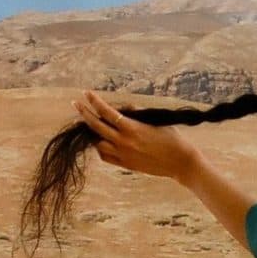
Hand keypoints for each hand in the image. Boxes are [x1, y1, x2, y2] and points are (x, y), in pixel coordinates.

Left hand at [72, 91, 200, 183]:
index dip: (95, 101)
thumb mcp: (156, 121)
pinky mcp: (126, 165)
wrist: (180, 162)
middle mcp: (124, 141)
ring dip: (91, 133)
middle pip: (96, 126)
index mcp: (132, 128)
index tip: (86, 93)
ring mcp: (123, 155)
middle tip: (76, 104)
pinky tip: (101, 142)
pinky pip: (105, 156)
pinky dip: (100, 148)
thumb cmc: (172, 139)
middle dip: (84, 113)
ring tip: (88, 125)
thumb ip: (138, 114)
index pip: (107, 112)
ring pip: (97, 143)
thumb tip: (124, 108)